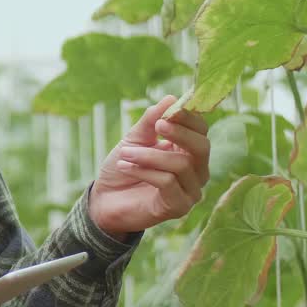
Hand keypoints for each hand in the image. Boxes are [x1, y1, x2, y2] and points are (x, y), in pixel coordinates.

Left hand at [88, 95, 210, 236]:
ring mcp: (190, 191)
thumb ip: (151, 120)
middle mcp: (197, 171)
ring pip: (181, 165)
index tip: (169, 110)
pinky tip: (125, 167)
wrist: (104, 200)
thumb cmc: (122, 168)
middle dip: (180, 133)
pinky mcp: (179, 207)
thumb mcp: (134, 139)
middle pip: (202, 147)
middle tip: (157, 126)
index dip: (188, 118)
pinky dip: (144, 171)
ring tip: (125, 153)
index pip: (201, 130)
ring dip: (150, 155)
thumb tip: (171, 98)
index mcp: (189, 151)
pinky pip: (167, 182)